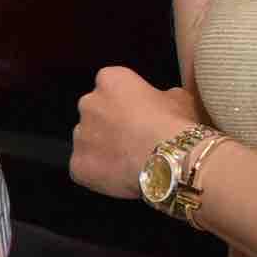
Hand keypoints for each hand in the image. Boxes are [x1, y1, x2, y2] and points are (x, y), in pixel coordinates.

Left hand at [73, 67, 200, 202]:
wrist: (169, 161)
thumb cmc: (175, 124)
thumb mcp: (179, 98)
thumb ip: (161, 96)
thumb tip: (161, 101)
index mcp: (110, 79)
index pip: (110, 85)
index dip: (125, 102)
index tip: (139, 115)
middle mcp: (88, 103)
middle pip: (94, 112)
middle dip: (109, 124)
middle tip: (132, 139)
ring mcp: (79, 134)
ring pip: (87, 140)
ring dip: (102, 148)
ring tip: (128, 160)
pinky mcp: (77, 163)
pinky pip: (84, 167)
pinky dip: (97, 173)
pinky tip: (119, 176)